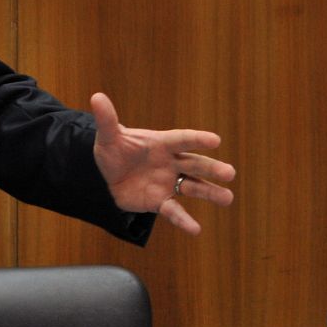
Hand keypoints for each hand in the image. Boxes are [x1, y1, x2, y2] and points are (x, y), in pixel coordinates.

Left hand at [90, 92, 235, 234]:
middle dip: (211, 168)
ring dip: (210, 193)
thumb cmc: (113, 150)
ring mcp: (168, 182)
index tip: (215, 140)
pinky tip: (196, 230)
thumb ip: (107, 119)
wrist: (107, 175)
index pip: (182, 139)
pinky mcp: (160, 201)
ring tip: (228, 198)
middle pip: (194, 164)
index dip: (197, 140)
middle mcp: (171, 162)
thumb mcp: (108, 136)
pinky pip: (174, 211)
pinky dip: (184, 220)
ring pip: (193, 187)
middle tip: (230, 173)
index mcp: (162, 143)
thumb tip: (96, 97)